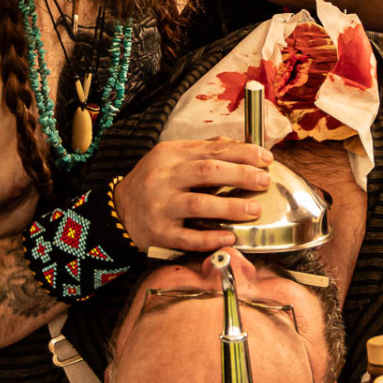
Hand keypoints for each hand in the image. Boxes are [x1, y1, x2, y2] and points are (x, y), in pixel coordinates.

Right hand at [113, 138, 271, 253]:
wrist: (117, 212)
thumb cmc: (152, 182)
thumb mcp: (171, 158)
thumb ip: (202, 150)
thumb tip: (239, 145)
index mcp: (170, 155)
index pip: (212, 150)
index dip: (243, 153)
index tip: (265, 158)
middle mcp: (164, 178)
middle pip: (207, 172)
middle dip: (241, 175)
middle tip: (264, 181)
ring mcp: (161, 206)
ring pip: (199, 204)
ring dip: (230, 207)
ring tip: (254, 209)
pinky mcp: (159, 233)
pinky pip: (187, 237)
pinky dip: (210, 238)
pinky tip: (229, 236)